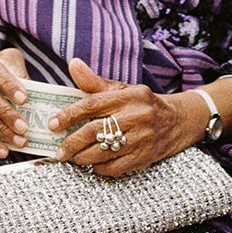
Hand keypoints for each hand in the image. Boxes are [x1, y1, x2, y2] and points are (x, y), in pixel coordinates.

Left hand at [49, 58, 205, 178]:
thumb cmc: (143, 104)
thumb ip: (95, 82)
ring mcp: (142, 137)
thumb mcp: (122, 90)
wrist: (178, 121)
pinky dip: (99, 168)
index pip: (93, 103)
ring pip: (103, 151)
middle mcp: (137, 115)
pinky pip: (115, 167)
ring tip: (72, 157)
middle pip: (95, 130)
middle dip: (72, 142)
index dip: (69, 114)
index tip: (53, 124)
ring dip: (82, 157)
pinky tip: (94, 164)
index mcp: (130, 95)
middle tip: (59, 150)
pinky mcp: (145, 156)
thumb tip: (73, 64)